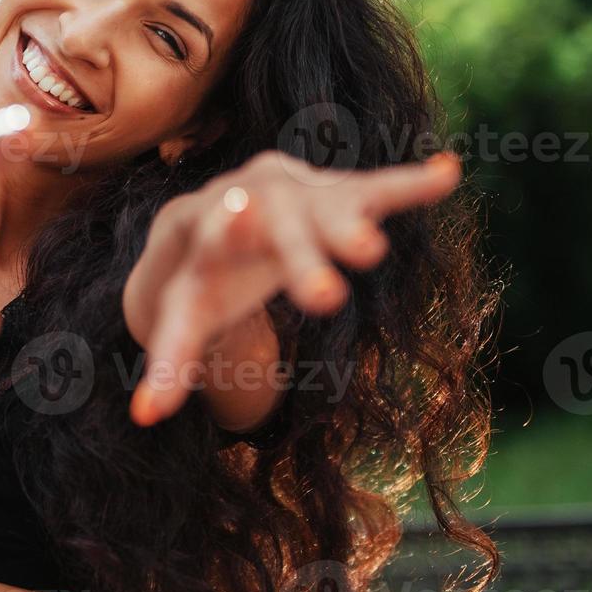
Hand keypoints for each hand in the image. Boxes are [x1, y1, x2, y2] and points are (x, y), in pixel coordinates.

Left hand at [124, 149, 461, 424]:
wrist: (212, 221)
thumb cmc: (199, 279)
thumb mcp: (183, 315)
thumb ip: (168, 360)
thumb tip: (145, 416)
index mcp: (206, 226)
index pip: (214, 230)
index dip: (227, 225)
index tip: (236, 212)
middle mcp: (252, 195)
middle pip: (280, 225)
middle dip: (304, 256)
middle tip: (326, 299)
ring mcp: (297, 189)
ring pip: (329, 205)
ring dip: (353, 223)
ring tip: (374, 251)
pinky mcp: (337, 189)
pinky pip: (375, 187)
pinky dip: (408, 185)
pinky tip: (447, 174)